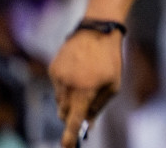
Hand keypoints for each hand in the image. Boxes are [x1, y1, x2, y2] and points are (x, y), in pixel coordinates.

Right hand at [51, 29, 123, 147]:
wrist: (98, 30)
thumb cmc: (110, 59)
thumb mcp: (113, 84)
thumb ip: (99, 107)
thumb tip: (88, 126)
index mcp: (85, 91)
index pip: (74, 120)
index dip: (70, 136)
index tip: (67, 147)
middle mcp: (68, 86)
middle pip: (64, 113)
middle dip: (72, 115)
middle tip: (83, 110)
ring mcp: (58, 77)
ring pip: (59, 100)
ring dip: (70, 99)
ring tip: (85, 81)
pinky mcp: (52, 69)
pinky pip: (56, 86)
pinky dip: (65, 86)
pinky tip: (77, 72)